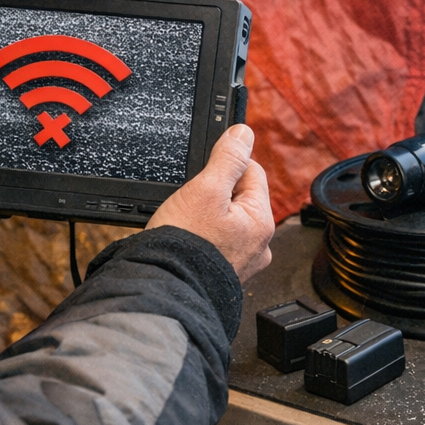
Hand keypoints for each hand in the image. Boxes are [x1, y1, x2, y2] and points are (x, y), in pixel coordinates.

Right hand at [147, 124, 273, 281]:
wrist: (164, 291)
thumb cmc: (185, 244)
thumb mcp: (205, 189)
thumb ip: (227, 158)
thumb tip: (243, 134)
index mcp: (261, 222)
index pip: (252, 172)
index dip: (225, 165)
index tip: (203, 173)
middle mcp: (258, 246)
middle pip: (238, 198)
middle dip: (213, 194)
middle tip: (190, 203)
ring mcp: (241, 262)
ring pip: (225, 221)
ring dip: (205, 217)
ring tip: (186, 224)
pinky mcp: (221, 274)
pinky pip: (215, 243)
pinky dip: (201, 239)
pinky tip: (186, 241)